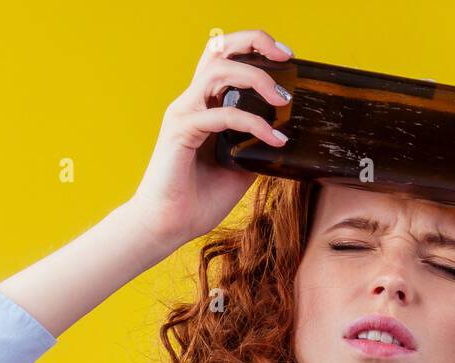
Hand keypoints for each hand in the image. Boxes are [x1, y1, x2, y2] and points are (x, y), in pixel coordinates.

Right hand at [129, 29, 294, 249]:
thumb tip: (284, 139)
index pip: (224, 59)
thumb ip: (255, 147)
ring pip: (219, 71)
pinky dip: (253, 124)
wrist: (168, 226)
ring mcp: (184, 114)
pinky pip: (221, 115)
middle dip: (254, 43)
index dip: (253, 48)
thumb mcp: (239, 169)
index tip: (284, 58)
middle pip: (217, 49)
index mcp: (203, 106)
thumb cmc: (198, 199)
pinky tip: (274, 139)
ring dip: (256, 80)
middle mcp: (191, 102)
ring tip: (282, 101)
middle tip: (286, 57)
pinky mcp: (180, 132)